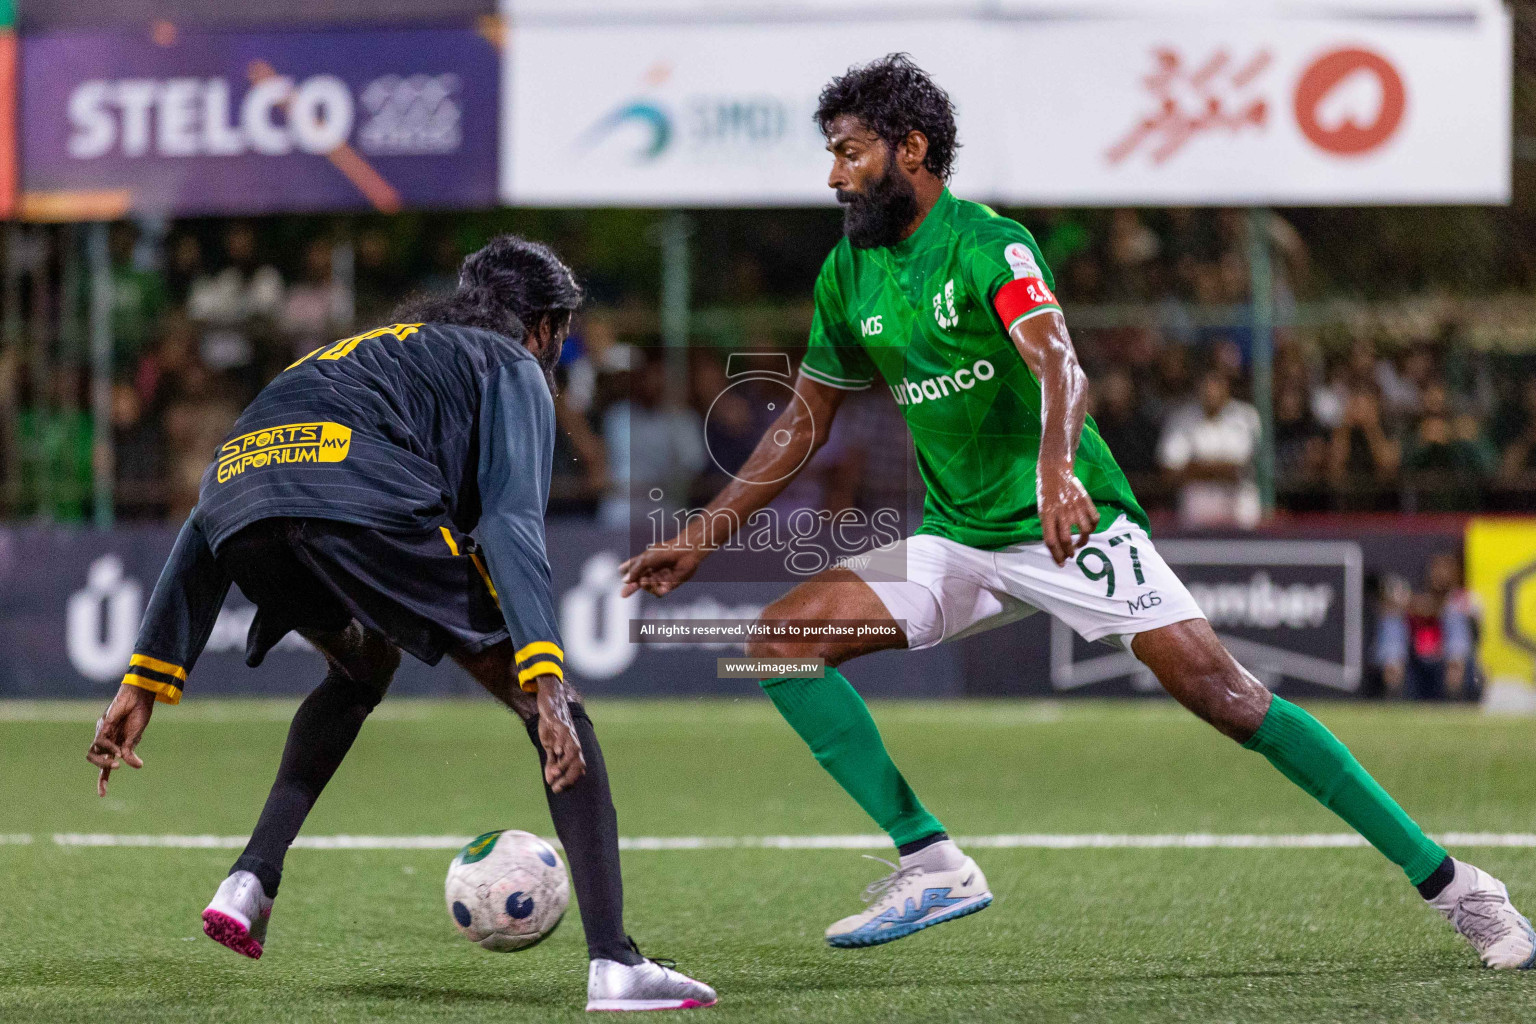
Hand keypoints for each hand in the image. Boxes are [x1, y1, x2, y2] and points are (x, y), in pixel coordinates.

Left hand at [87, 684, 154, 796]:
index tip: (102, 795)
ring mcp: (104, 734)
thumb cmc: (139, 713)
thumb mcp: (136, 737)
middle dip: (102, 773)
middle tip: (115, 770)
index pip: (105, 765)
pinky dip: (109, 749)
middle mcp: (107, 740)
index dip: (103, 780)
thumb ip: (131, 751)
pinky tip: (119, 750)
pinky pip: (100, 742)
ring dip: (102, 762)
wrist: (139, 695)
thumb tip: (136, 766)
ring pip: (92, 754)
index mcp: (117, 745)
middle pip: (95, 760)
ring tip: (115, 764)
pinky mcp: (103, 726)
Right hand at [534, 677, 585, 792]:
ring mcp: (568, 732)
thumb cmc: (552, 725)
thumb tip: (551, 780)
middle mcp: (573, 742)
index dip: (569, 782)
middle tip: (556, 787)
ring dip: (565, 763)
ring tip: (555, 772)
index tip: (556, 790)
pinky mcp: (559, 722)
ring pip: (574, 750)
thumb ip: (552, 762)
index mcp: (572, 749)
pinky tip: (556, 750)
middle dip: (569, 777)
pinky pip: (564, 733)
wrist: (550, 701)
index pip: (578, 769)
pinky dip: (562, 743)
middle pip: (579, 763)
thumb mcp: (549, 746)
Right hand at [618, 539, 706, 597]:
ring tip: (646, 581)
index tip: (620, 575)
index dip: (626, 573)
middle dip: (631, 588)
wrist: (685, 553)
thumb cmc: (665, 552)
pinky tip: (658, 584)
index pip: (633, 568)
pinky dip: (656, 590)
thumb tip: (624, 580)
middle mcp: (652, 571)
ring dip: (645, 586)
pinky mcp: (669, 585)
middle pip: (639, 582)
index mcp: (646, 562)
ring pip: (648, 588)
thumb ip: (634, 570)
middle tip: (623, 594)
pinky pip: (658, 592)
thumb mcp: (645, 559)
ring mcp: (660, 578)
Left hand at [1039, 466, 1099, 565]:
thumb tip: (1056, 545)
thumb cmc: (1046, 493)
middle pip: (1066, 540)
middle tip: (1070, 555)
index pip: (1050, 541)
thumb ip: (1048, 526)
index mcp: (1047, 515)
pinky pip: (1094, 519)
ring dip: (1083, 542)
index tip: (1061, 563)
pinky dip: (1093, 527)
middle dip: (1069, 552)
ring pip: (1084, 532)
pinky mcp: (1086, 501)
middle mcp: (1061, 513)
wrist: (1055, 472)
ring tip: (1080, 543)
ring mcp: (1075, 507)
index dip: (1056, 555)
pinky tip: (1088, 529)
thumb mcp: (1042, 510)